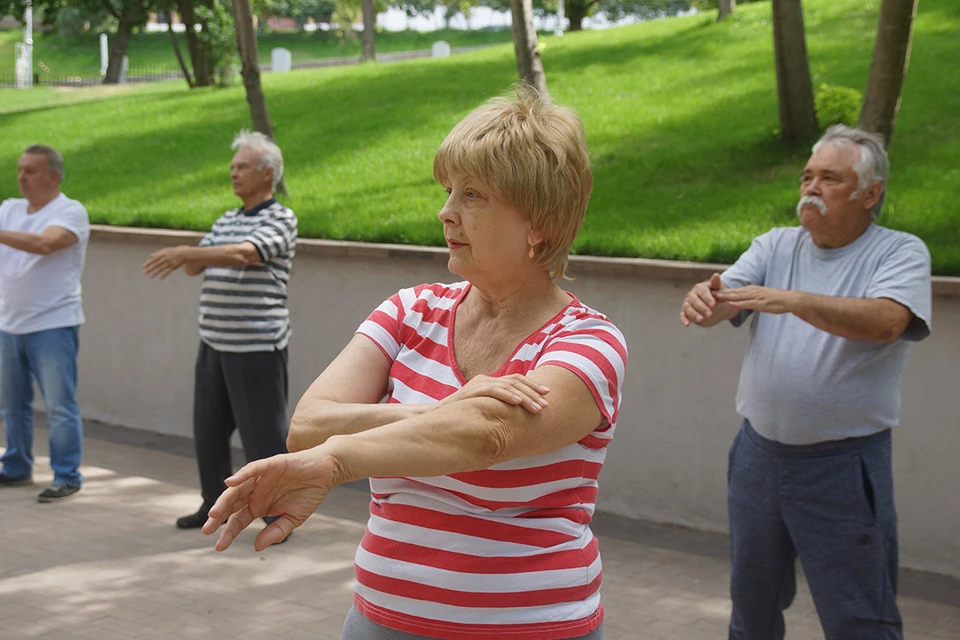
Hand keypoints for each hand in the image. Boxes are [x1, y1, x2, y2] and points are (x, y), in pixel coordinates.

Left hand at [143, 246, 190, 278]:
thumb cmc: (172, 252)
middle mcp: (165, 259)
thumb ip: (157, 253)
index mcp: (162, 254)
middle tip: (144, 273)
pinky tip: (160, 279)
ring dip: (155, 273)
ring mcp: (169, 263)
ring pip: (161, 269)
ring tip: (151, 277)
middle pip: (156, 264)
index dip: (148, 263)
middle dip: (150, 269)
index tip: (143, 267)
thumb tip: (150, 256)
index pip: (153, 259)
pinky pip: (168, 272)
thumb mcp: (165, 251)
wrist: (183, 253)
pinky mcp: (173, 267)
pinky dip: (164, 275)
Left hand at [202, 449, 340, 550]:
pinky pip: (253, 469)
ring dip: (225, 500)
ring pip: (238, 488)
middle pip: (232, 505)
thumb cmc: (310, 493)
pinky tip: (231, 482)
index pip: (238, 520)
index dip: (228, 533)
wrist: (327, 472)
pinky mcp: (271, 465)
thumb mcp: (293, 519)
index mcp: (259, 505)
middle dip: (219, 517)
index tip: (219, 546)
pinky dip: (241, 475)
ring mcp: (262, 478)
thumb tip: (256, 546)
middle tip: (207, 530)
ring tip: (215, 513)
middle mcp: (256, 491)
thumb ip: (276, 532)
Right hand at [439, 373, 549, 413]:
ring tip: (537, 407)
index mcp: (491, 383)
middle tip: (546, 403)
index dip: (533, 386)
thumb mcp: (483, 412)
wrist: (436, 418)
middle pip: (516, 381)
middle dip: (534, 392)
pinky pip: (494, 390)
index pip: (517, 380)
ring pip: (509, 385)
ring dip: (526, 396)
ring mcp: (480, 383)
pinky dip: (508, 395)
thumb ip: (497, 410)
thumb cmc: (461, 417)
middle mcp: (487, 380)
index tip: (547, 395)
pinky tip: (519, 402)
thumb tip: (517, 420)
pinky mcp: (473, 390)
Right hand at [680, 273, 729, 325]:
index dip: (707, 298)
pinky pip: (682, 315)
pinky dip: (684, 320)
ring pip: (688, 308)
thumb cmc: (714, 295)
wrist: (711, 304)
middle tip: (709, 314)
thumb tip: (716, 275)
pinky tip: (687, 324)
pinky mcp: (684, 311)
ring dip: (694, 314)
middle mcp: (691, 295)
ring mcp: (687, 303)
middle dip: (702, 308)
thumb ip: (716, 283)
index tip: (713, 304)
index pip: (702, 292)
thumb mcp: (717, 289)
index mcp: (699, 288)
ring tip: (701, 320)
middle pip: (695, 301)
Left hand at [714, 285, 796, 314]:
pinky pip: (747, 303)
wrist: (789, 299)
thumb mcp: (760, 298)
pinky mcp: (760, 303)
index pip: (734, 290)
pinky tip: (730, 304)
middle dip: (720, 293)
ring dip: (726, 296)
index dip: (723, 291)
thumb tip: (741, 301)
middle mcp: (752, 291)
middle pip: (733, 292)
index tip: (711, 292)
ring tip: (715, 297)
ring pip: (738, 296)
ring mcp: (756, 296)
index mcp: (751, 290)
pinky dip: (737, 303)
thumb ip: (750, 299)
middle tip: (708, 293)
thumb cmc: (775, 300)